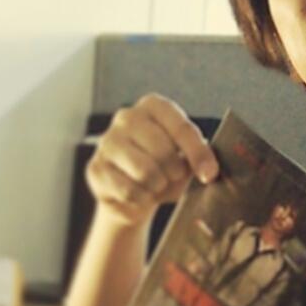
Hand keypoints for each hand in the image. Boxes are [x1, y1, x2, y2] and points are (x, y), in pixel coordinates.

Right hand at [86, 93, 218, 225]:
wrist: (133, 194)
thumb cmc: (165, 169)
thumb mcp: (186, 159)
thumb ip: (200, 158)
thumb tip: (210, 171)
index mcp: (153, 106)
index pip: (181, 127)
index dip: (198, 153)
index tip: (210, 174)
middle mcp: (126, 117)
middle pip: (162, 151)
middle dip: (175, 172)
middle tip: (173, 177)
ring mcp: (107, 142)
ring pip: (145, 172)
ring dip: (157, 186)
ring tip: (156, 184)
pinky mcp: (95, 168)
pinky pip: (129, 191)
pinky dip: (141, 199)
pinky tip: (140, 194)